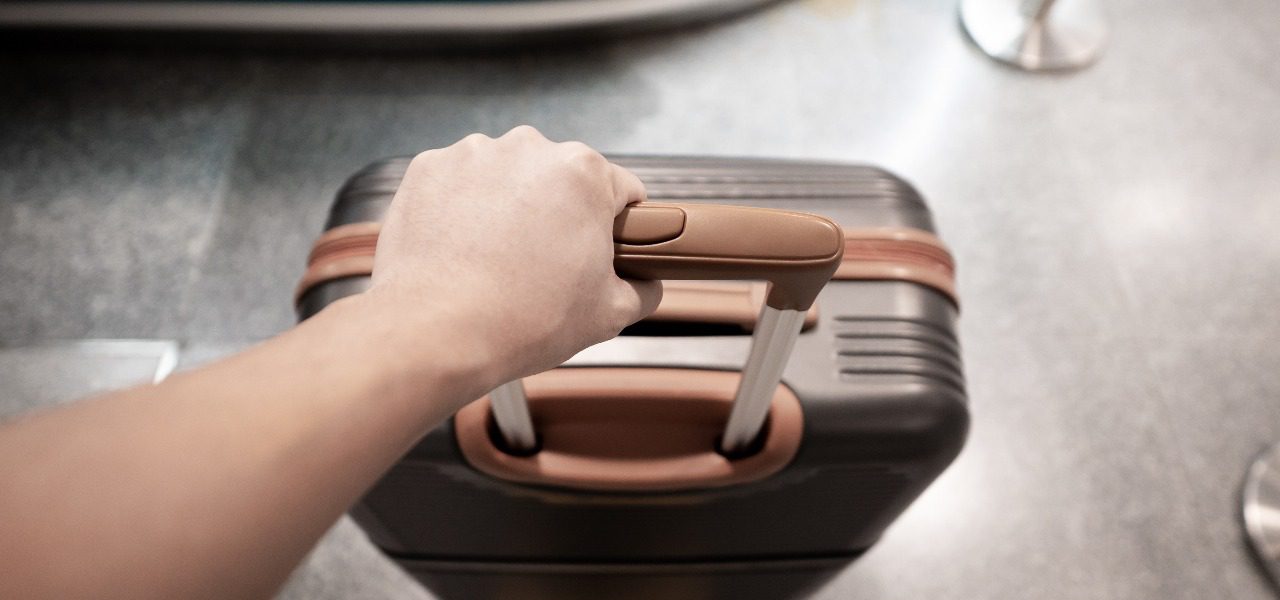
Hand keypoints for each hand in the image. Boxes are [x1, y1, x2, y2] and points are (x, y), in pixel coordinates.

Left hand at [368, 126, 661, 394]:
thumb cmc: (524, 321)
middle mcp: (529, 147)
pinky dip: (463, 208)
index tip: (600, 252)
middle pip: (560, 178)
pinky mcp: (428, 168)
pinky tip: (462, 250)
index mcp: (583, 172)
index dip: (616, 225)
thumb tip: (648, 284)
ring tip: (496, 261)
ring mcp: (473, 153)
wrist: (436, 332)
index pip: (621, 189)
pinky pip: (459, 183)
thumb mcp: (609, 314)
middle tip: (544, 265)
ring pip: (507, 177)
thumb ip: (644, 289)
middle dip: (558, 212)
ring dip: (508, 206)